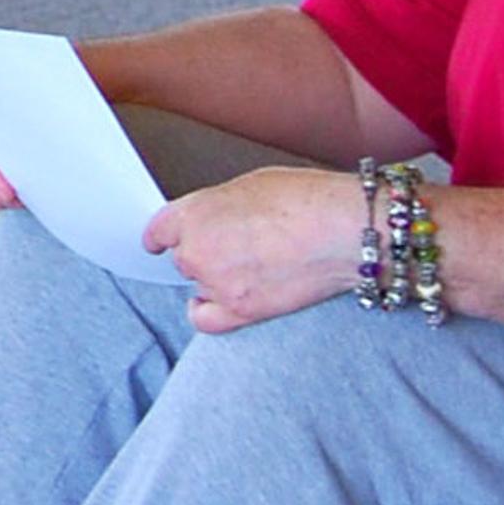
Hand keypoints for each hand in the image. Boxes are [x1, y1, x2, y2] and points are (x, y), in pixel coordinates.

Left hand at [144, 165, 357, 334]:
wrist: (344, 230)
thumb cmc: (308, 199)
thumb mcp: (251, 184)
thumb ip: (219, 206)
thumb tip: (214, 219)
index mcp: (196, 212)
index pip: (160, 229)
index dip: (162, 235)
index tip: (159, 241)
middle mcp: (198, 249)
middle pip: (182, 257)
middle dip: (203, 251)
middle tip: (236, 244)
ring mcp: (217, 283)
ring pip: (199, 284)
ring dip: (216, 277)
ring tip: (252, 264)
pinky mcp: (241, 311)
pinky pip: (205, 320)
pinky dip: (209, 312)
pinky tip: (222, 301)